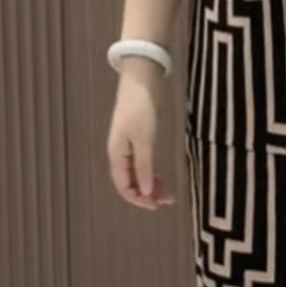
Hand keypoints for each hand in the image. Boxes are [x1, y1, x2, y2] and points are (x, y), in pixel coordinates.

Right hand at [106, 74, 176, 210]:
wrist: (141, 81)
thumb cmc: (141, 110)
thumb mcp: (144, 139)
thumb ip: (144, 166)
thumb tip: (146, 191)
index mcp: (117, 155)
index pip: (124, 186)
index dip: (138, 199)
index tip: (156, 205)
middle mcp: (120, 154)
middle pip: (130, 182)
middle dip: (147, 194)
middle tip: (167, 200)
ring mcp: (128, 146)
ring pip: (138, 173)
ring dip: (151, 184)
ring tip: (168, 193)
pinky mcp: (138, 138)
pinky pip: (142, 163)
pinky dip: (152, 172)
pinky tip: (162, 177)